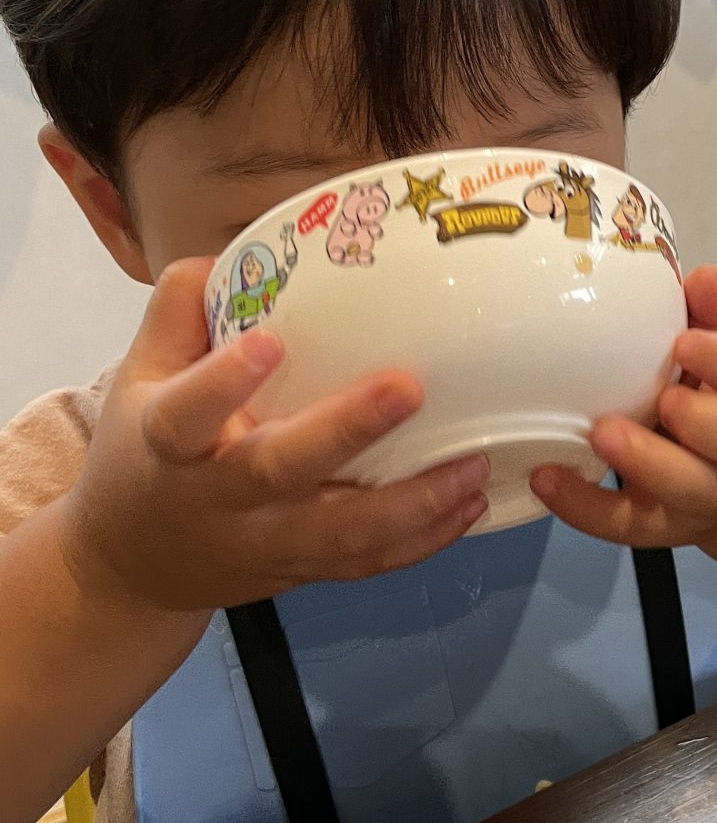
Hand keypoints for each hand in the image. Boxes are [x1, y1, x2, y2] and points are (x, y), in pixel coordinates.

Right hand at [59, 260, 490, 614]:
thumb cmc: (146, 455)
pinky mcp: (302, 570)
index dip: (223, 383)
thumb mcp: (137, 379)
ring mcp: (265, 541)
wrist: (135, 564)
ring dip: (413, 503)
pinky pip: (366, 563)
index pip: (186, 414)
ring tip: (473, 463)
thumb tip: (233, 253)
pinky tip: (470, 503)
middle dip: (344, 432)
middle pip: (278, 471)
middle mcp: (218, 498)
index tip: (268, 342)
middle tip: (408, 388)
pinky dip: (423, 541)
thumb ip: (180, 313)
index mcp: (167, 445)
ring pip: (340, 534)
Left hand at [531, 265, 716, 549]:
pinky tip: (546, 476)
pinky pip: (627, 526)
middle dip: (707, 421)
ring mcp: (709, 495)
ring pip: (697, 491)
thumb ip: (714, 312)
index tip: (684, 343)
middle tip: (662, 398)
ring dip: (651, 464)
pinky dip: (585, 505)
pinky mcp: (661, 526)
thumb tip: (705, 278)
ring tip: (601, 433)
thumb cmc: (714, 387)